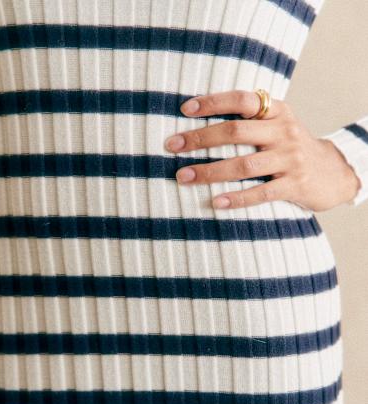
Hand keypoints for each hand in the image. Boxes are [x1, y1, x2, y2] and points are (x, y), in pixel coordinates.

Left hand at [164, 89, 361, 210]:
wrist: (332, 173)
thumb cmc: (290, 149)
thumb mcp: (277, 126)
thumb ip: (250, 121)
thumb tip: (199, 122)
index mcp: (277, 111)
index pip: (242, 99)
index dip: (213, 102)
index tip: (185, 109)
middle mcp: (284, 131)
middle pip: (236, 132)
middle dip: (200, 139)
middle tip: (172, 146)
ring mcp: (290, 159)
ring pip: (244, 165)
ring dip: (209, 172)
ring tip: (183, 177)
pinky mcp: (294, 185)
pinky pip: (260, 193)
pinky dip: (236, 198)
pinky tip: (215, 202)